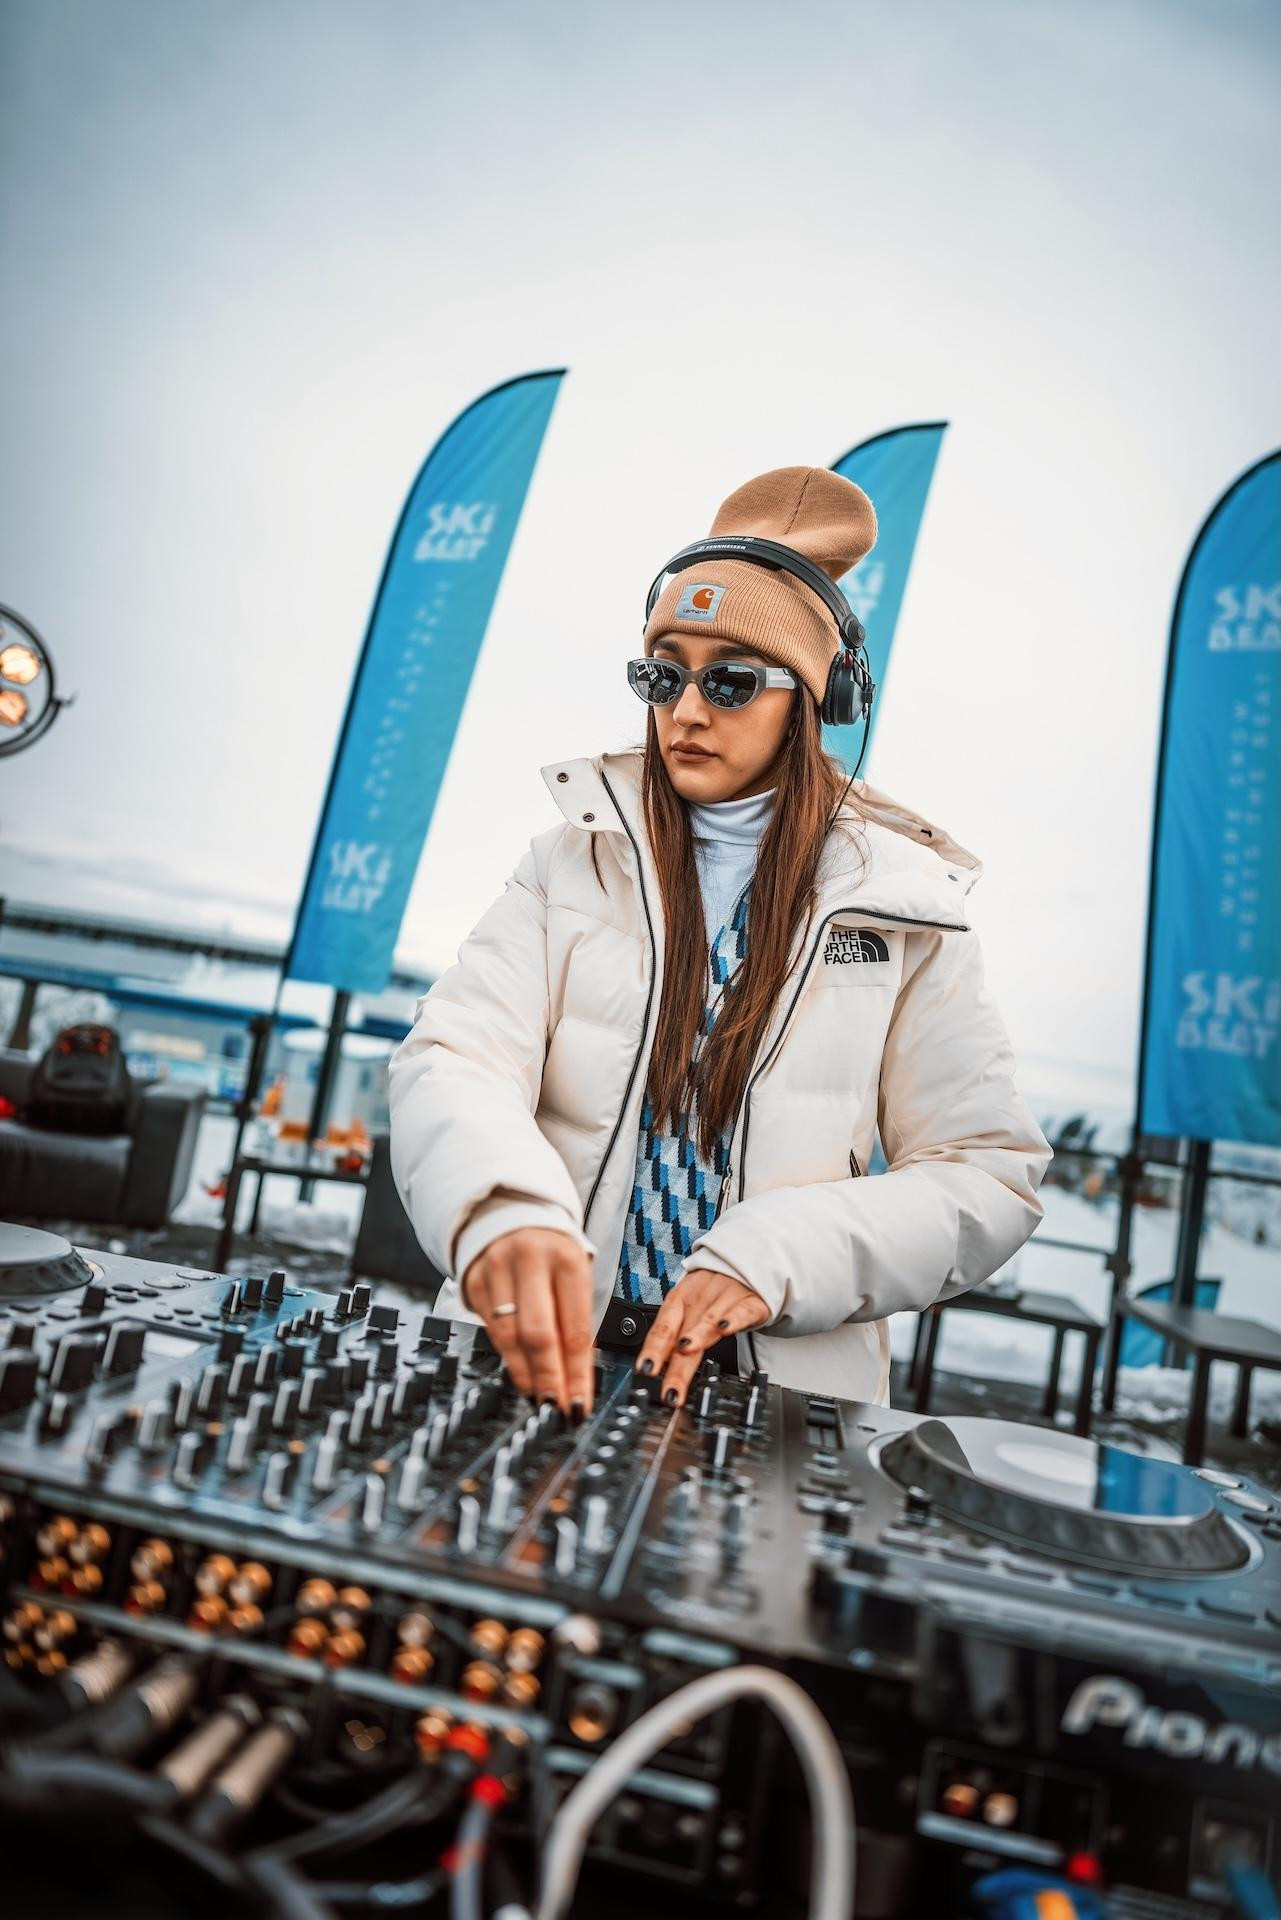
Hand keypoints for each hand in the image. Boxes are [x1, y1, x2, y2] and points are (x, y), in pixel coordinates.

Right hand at [461, 1228, 593, 1417]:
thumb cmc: (552, 1251)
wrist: (509, 1211)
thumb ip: (576, 1317)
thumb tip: (578, 1374)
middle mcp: (529, 1262)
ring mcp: (497, 1271)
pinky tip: (520, 1376)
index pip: (574, 1328)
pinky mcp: (473, 1282)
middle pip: (539, 1335)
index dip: (577, 1373)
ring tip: (540, 1399)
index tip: (580, 1403)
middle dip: (549, 1379)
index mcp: (566, 1258)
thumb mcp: (575, 1273)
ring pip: (509, 1337)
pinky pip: (491, 1331)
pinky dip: (507, 1358)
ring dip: (526, 1376)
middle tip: (558, 1409)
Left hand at [633, 1270, 769, 1407]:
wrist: (743, 1266)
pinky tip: (725, 1328)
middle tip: (669, 1389)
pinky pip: (741, 1310)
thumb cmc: (712, 1292)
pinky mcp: (750, 1302)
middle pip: (683, 1332)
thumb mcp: (689, 1307)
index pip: (663, 1329)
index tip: (645, 1370)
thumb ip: (675, 1335)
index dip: (653, 1350)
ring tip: (686, 1349)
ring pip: (709, 1319)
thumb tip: (656, 1368)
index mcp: (679, 1300)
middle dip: (675, 1364)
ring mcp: (724, 1298)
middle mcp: (699, 1299)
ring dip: (697, 1335)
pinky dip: (733, 1319)